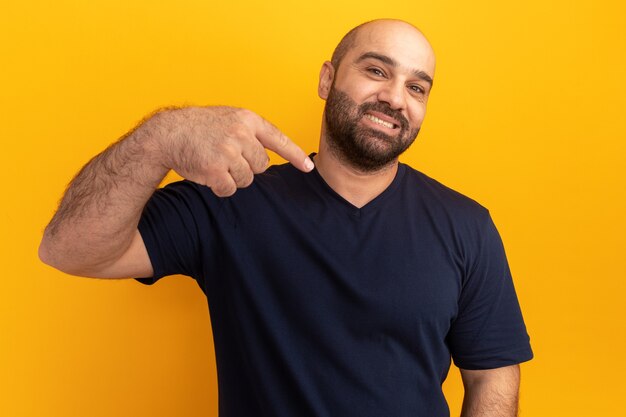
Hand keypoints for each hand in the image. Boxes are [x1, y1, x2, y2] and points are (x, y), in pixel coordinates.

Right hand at [156, 106, 313, 195]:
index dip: (295, 155)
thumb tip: (267, 159)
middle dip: (247, 167)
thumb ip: (250, 133)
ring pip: (247, 179)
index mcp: (247, 119)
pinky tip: (208, 173)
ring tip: (214, 162)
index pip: (278, 139)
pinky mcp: (216, 169)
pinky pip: (230, 189)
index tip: (309, 167)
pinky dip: (220, 187)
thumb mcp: (229, 119)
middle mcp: (241, 134)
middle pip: (262, 166)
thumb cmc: (199, 128)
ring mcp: (228, 151)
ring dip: (232, 177)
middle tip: (226, 157)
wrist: (168, 133)